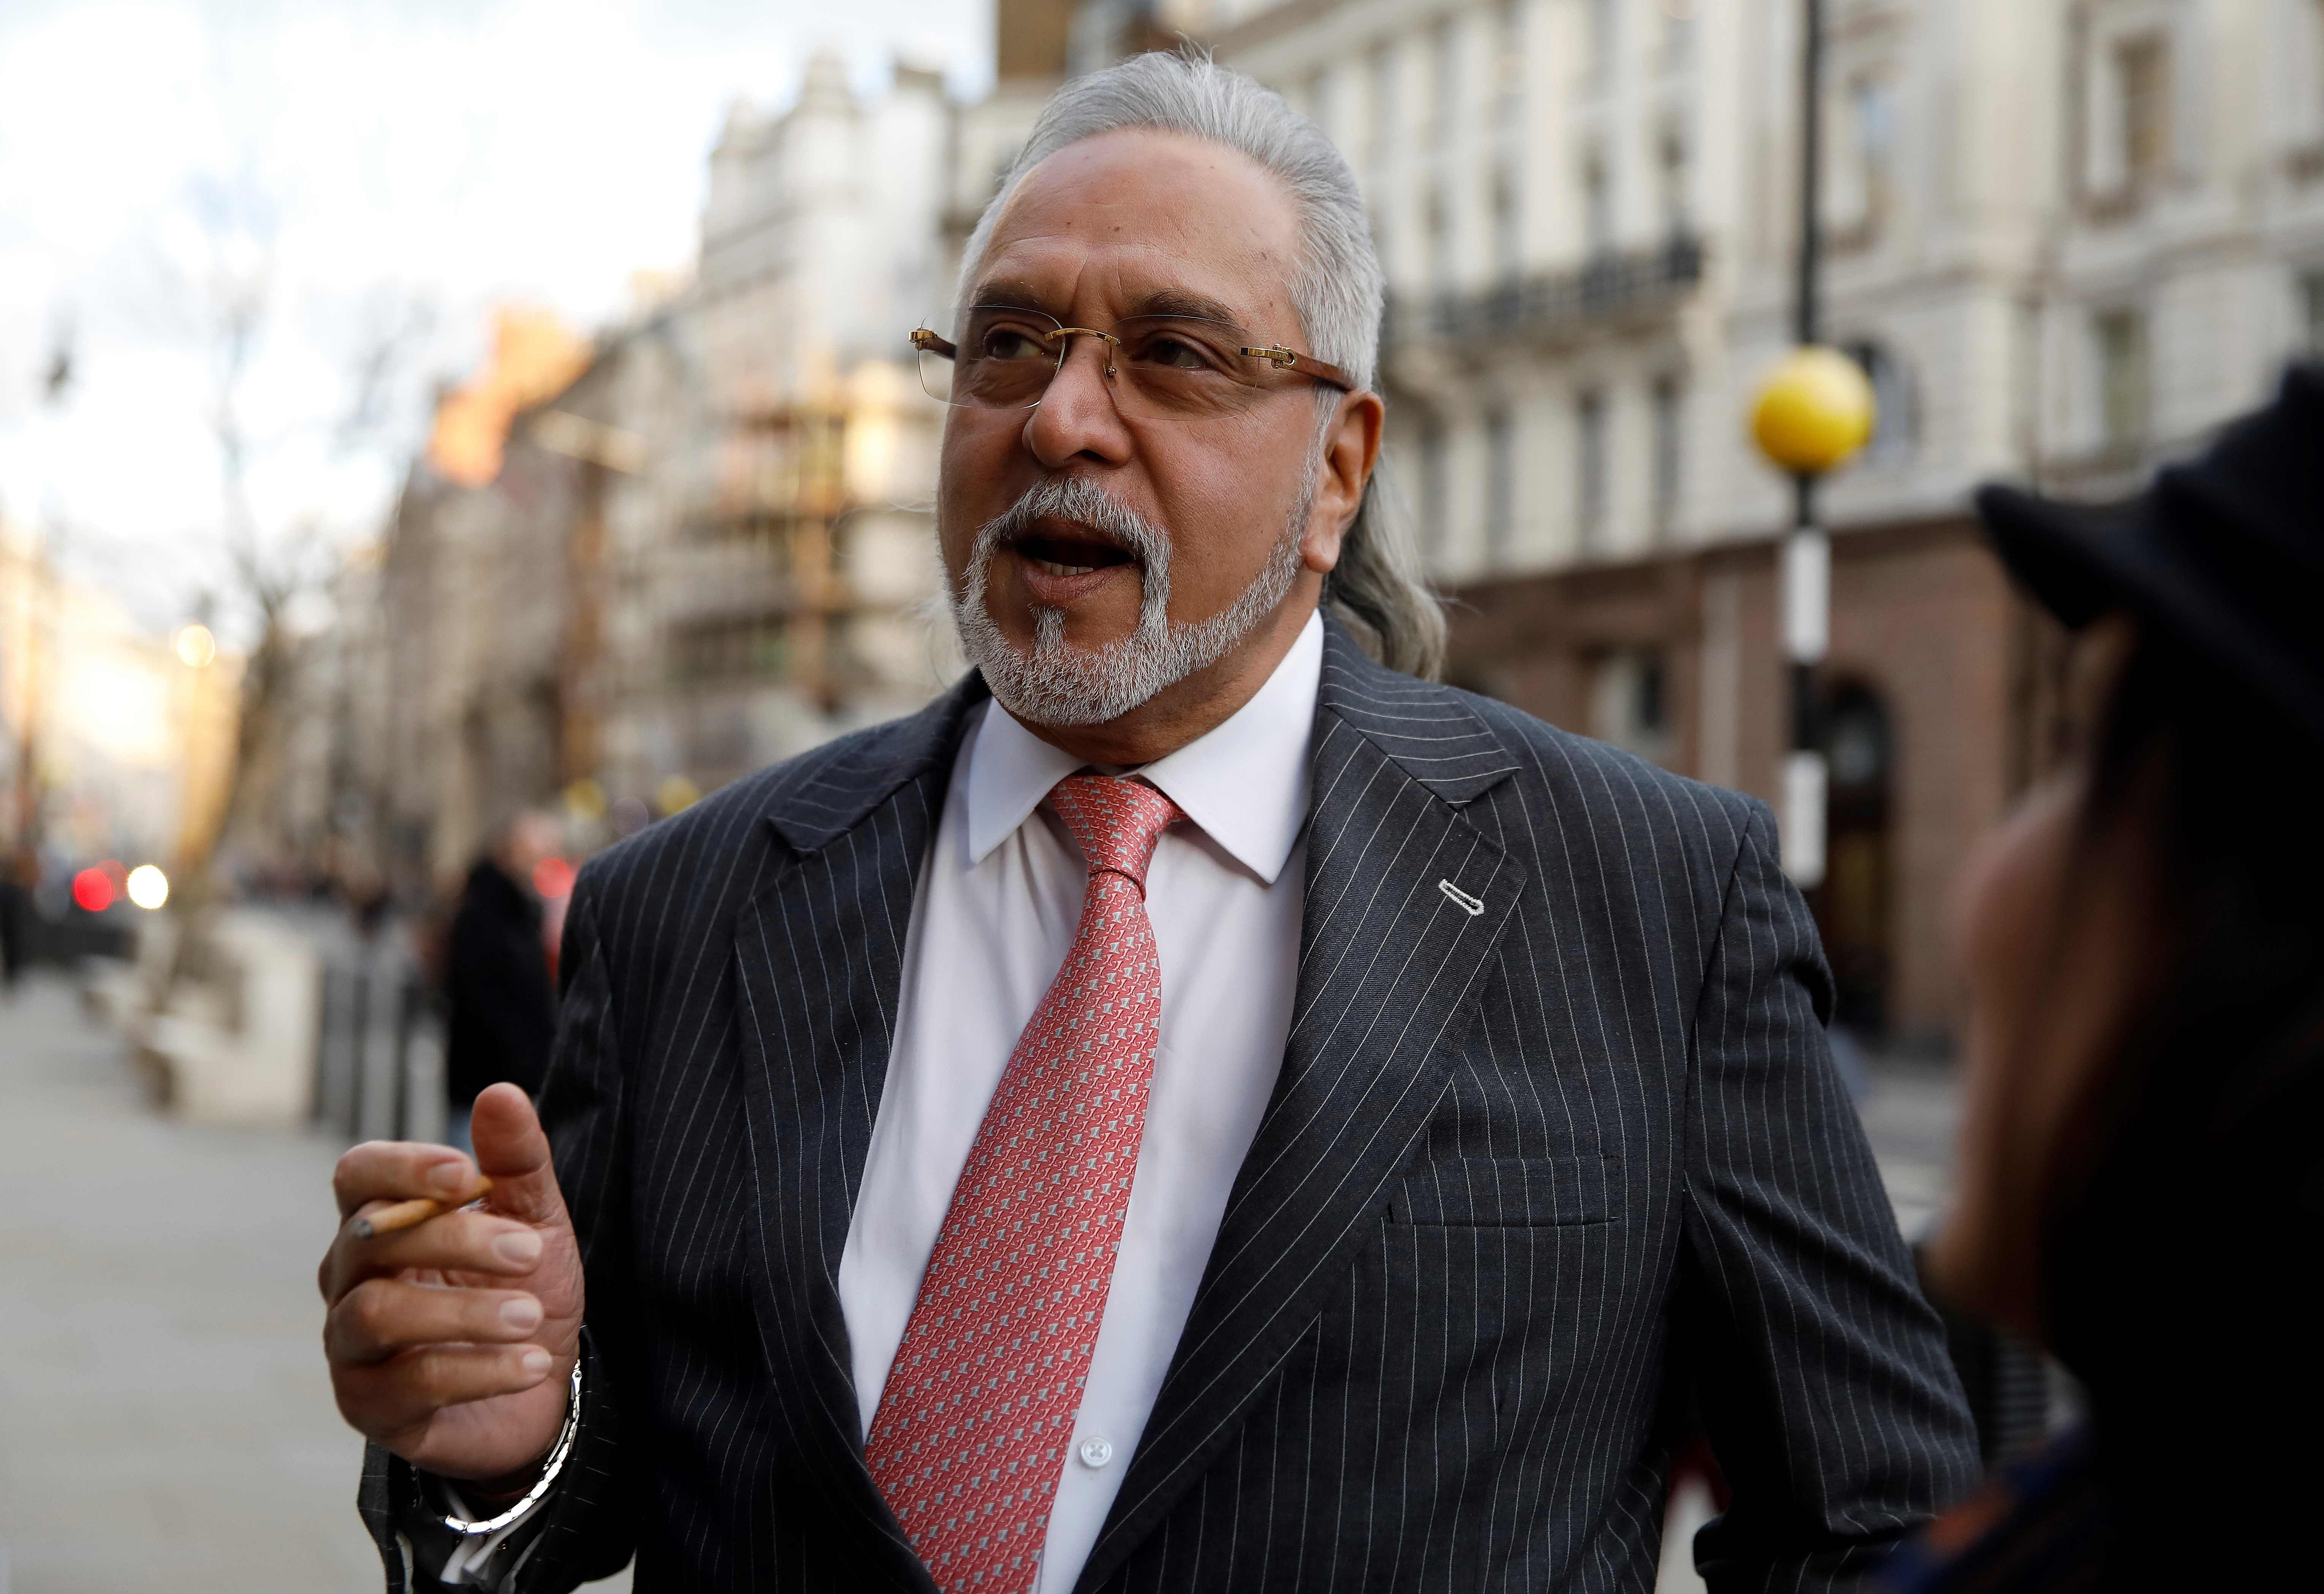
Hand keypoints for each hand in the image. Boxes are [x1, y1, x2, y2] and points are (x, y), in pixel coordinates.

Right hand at [320, 1083, 585, 1485]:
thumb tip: (500, 1091)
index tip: (468, 1177)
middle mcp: (349, 1277)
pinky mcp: (369, 1404)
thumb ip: (517, 1160)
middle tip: (531, 1251)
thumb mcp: (535, 1218)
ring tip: (531, 1317)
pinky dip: (477, 1370)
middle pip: (373, 1241)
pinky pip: (408, 1383)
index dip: (403, 1168)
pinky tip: (533, 1366)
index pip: (358, 1174)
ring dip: (463, 1313)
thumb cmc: (522, 1287)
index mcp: (381, 1220)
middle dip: (457, 1241)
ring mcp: (350, 1343)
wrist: (541, 1381)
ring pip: (377, 1313)